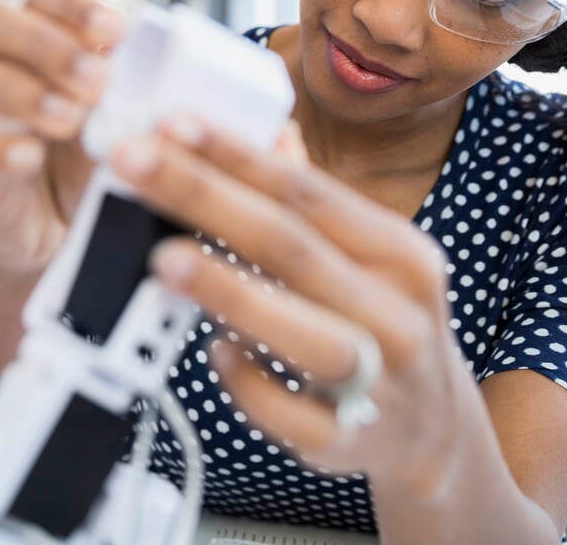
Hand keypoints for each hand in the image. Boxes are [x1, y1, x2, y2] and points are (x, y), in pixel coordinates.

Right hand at [0, 0, 125, 276]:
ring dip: (16, 90)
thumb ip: (131, 87)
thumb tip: (154, 58)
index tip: (117, 32)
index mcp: (38, 41)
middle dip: (44, 46)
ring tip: (70, 119)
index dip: (75, 9)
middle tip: (97, 81)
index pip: (41, 0)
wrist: (68, 229)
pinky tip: (30, 157)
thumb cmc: (93, 158)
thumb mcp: (121, 119)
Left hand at [109, 115, 475, 494]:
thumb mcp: (366, 258)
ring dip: (229, 290)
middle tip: (133, 161)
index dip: (236, 154)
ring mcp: (381, 382)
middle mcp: (398, 310)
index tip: (172, 122)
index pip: (307, 191)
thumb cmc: (378, 323)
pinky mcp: (350, 444)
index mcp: (400, 252)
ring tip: (161, 257)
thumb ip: (308, 202)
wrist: (433, 431)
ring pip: (304, 333)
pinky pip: (290, 416)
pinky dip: (248, 383)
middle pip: (292, 246)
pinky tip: (215, 352)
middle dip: (205, 198)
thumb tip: (252, 132)